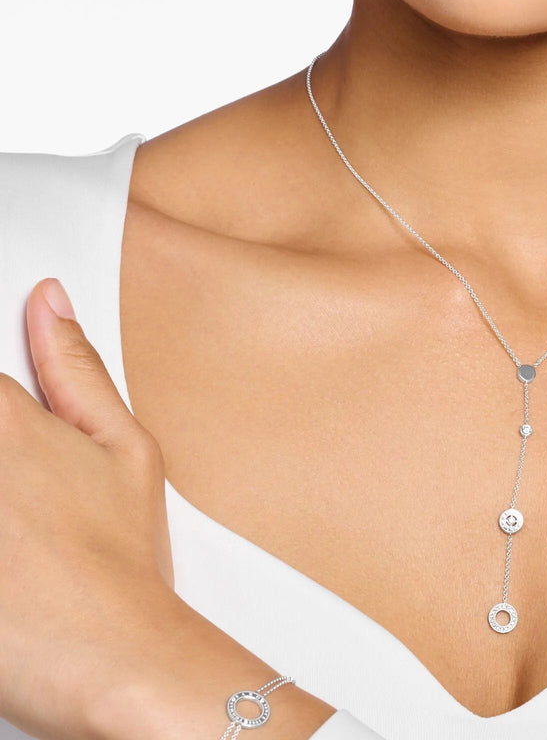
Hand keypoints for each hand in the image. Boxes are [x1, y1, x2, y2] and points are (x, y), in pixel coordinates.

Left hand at [0, 278, 173, 738]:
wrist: (107, 653)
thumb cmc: (120, 558)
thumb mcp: (126, 448)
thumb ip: (78, 368)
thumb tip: (49, 302)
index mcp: (2, 421)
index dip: (4, 411)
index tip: (21, 447)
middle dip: (4, 456)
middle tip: (26, 499)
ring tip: (21, 525)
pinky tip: (11, 544)